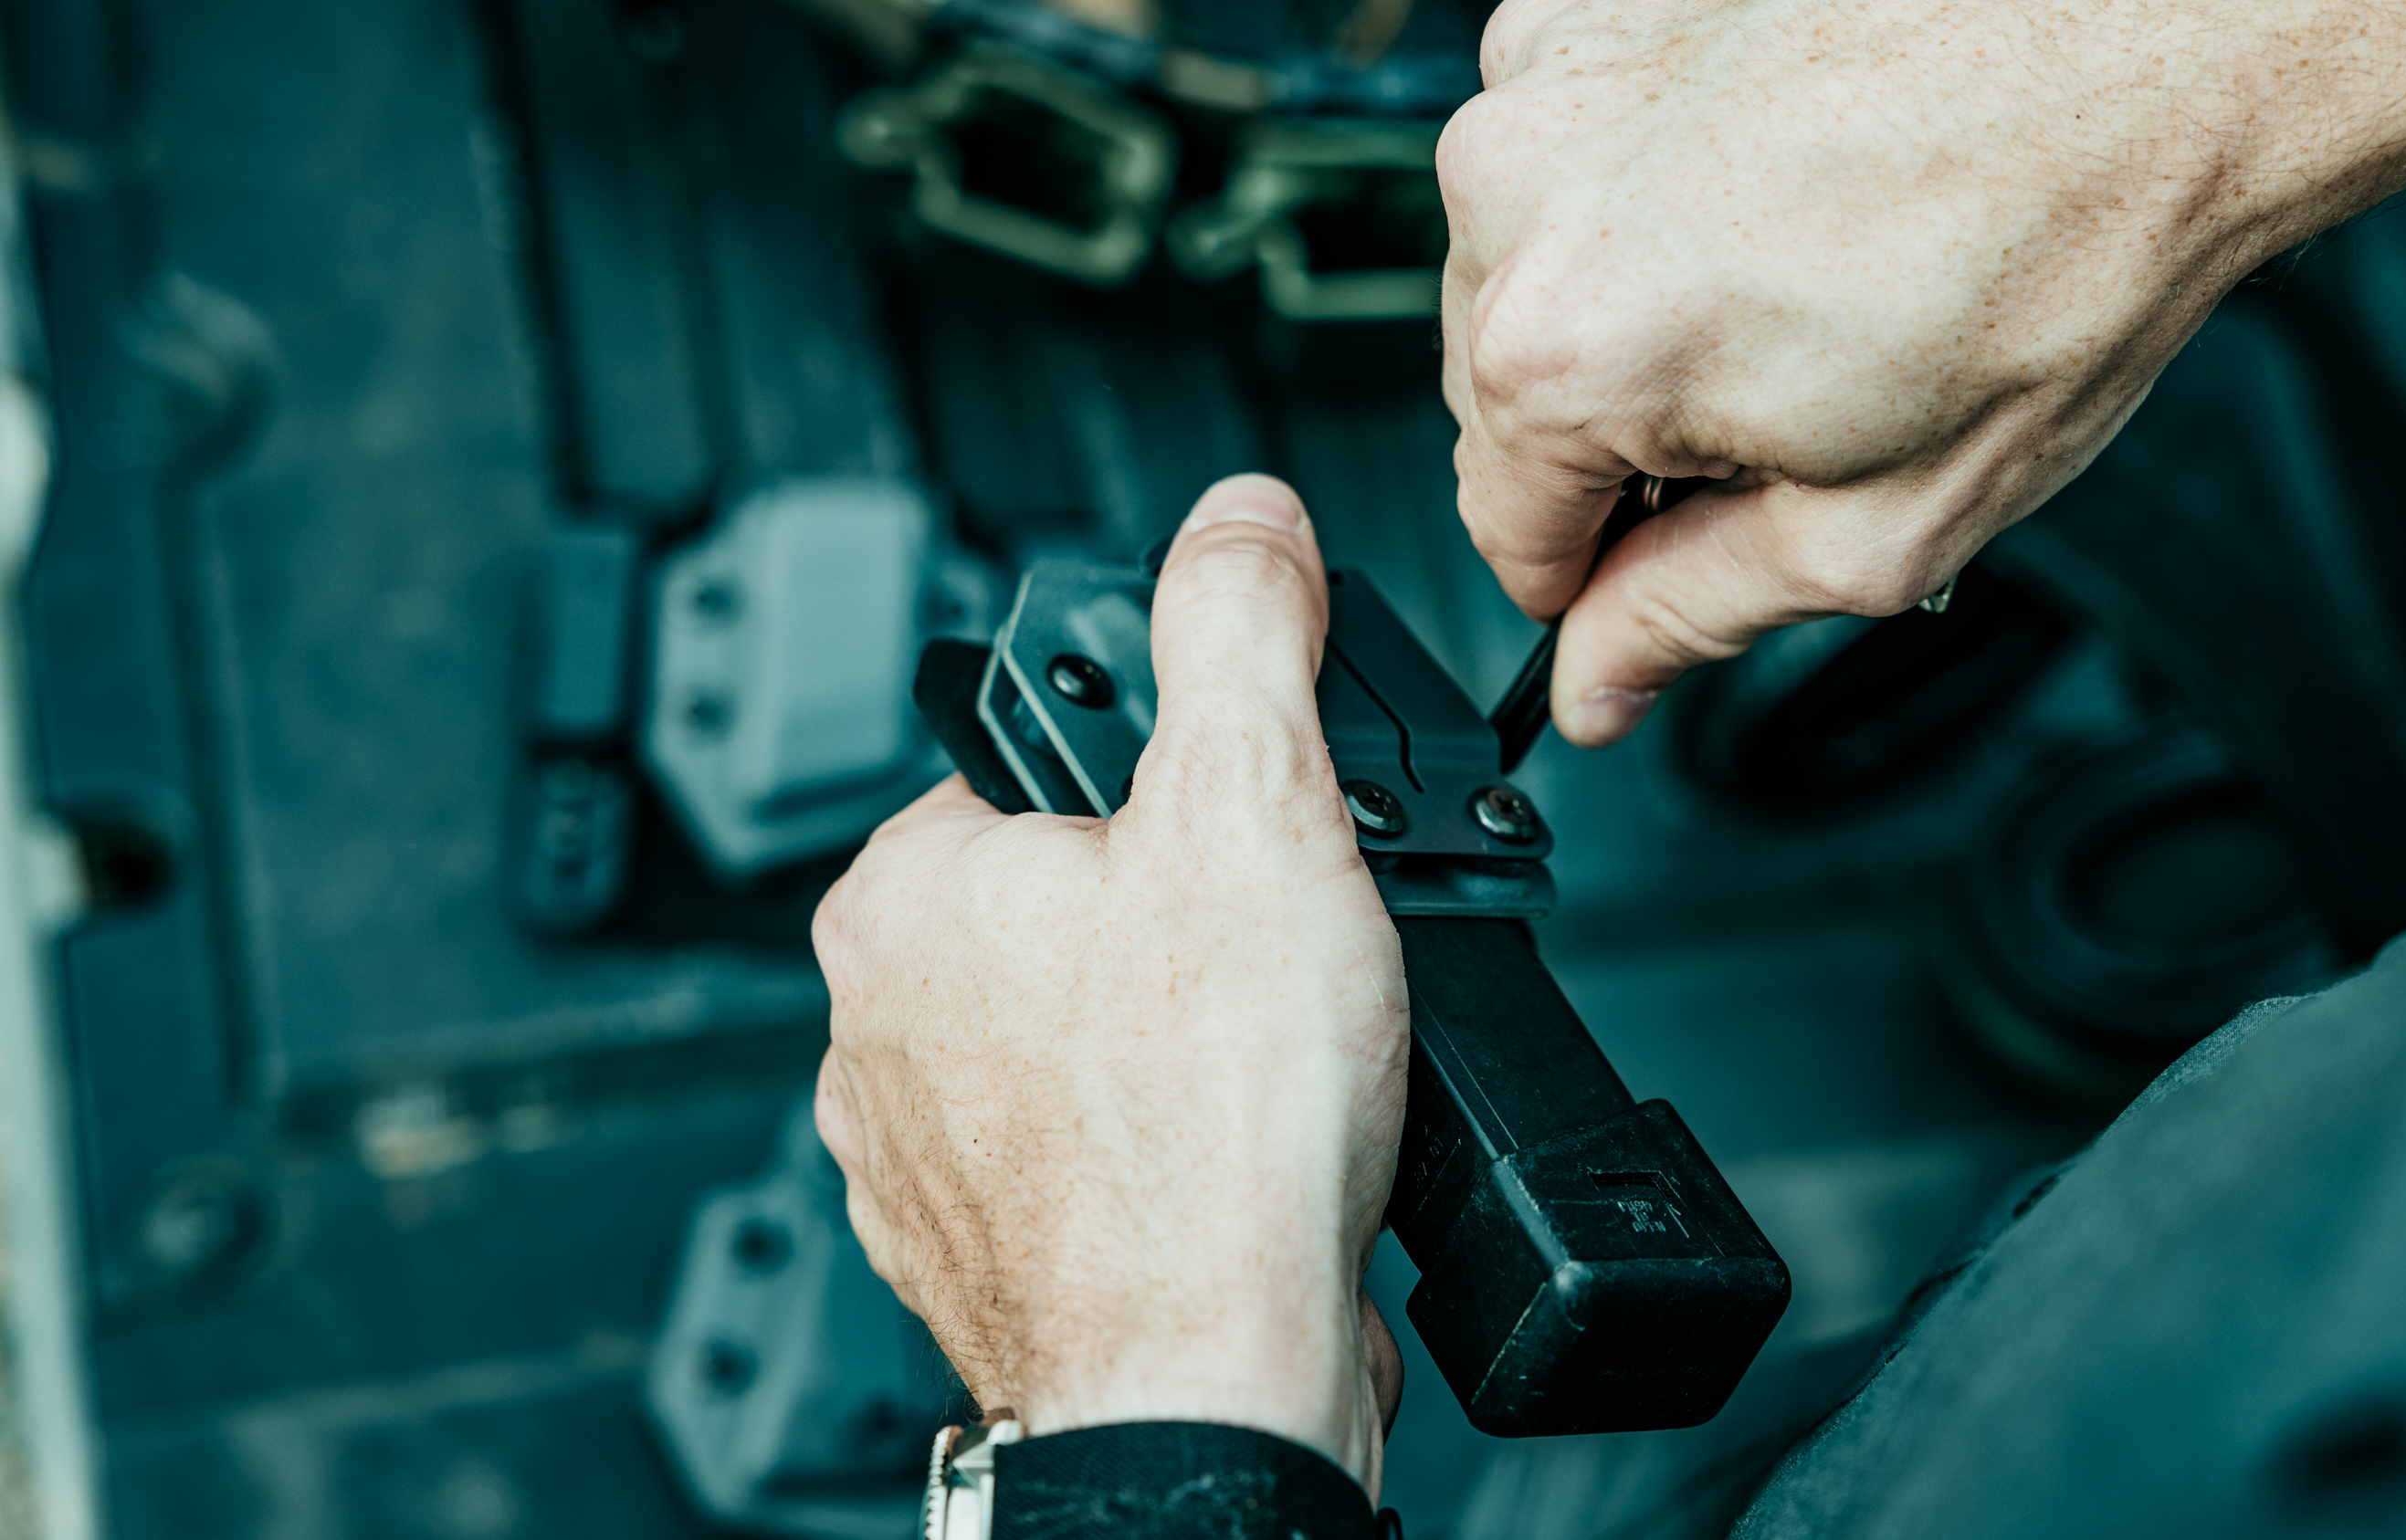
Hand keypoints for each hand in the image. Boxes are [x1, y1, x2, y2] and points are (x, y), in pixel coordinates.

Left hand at [811, 474, 1407, 1493]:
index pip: (1046, 751)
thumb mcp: (1255, 805)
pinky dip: (1163, 1137)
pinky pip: (1088, 1142)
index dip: (1181, 772)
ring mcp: (918, 1147)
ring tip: (1269, 1060)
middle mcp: (878, 1018)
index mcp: (907, 890)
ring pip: (1084, 1025)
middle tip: (1285, 955)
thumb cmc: (1212, 1136)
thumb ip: (1237, 631)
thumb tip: (1237, 520)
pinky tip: (1234, 1152)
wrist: (1212, 1390)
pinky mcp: (982, 1246)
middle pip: (1076, 892)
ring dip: (1181, 1028)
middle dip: (1191, 913)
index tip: (1255, 819)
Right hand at [1438, 0, 2405, 745]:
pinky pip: (1578, 141)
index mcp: (1560, 350)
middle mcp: (1515, 193)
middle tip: (1792, 403)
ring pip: (1536, 260)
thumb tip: (1594, 685)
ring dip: (1636, 290)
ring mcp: (1551, 72)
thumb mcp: (1874, 529)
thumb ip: (1693, 617)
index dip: (1598, 571)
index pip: (1500, 533)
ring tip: (1806, 268)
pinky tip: (1784, 173)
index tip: (1675, 552)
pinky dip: (1655, 174)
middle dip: (1626, 422)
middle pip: (1506, 391)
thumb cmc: (2054, 254)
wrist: (2166, 44)